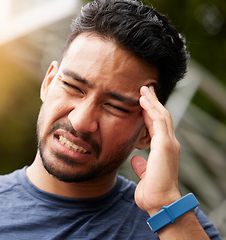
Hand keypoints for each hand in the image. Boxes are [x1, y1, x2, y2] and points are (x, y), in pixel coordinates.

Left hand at [131, 86, 181, 215]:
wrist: (161, 203)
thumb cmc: (152, 192)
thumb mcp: (145, 175)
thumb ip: (142, 166)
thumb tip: (136, 159)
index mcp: (164, 150)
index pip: (158, 126)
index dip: (151, 113)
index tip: (143, 102)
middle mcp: (168, 144)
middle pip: (162, 117)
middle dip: (153, 102)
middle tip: (145, 89)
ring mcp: (168, 144)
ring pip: (161, 116)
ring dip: (152, 102)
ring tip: (144, 90)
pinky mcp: (165, 145)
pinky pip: (158, 122)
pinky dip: (152, 110)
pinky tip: (144, 101)